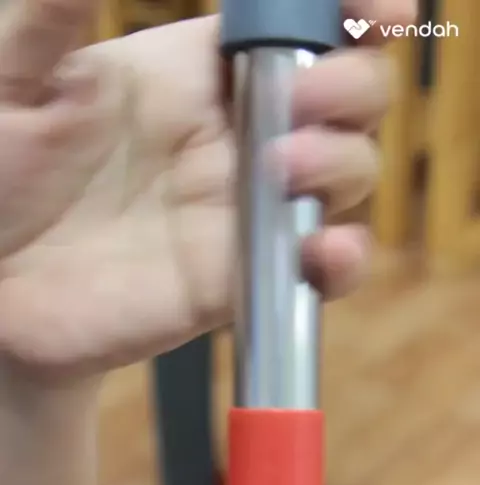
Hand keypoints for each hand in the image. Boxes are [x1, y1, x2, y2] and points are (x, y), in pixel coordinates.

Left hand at [0, 0, 415, 380]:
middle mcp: (235, 138)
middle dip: (349, 85)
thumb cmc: (0, 178)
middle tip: (301, 94)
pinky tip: (320, 251)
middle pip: (346, 96)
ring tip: (281, 167)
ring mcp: (243, 212)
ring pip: (347, 175)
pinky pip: (318, 271)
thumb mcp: (13, 84)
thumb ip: (51, 18)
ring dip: (341, 162)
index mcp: (195, 72)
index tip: (366, 7)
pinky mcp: (241, 281)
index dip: (349, 7)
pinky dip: (342, 262)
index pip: (297, 23)